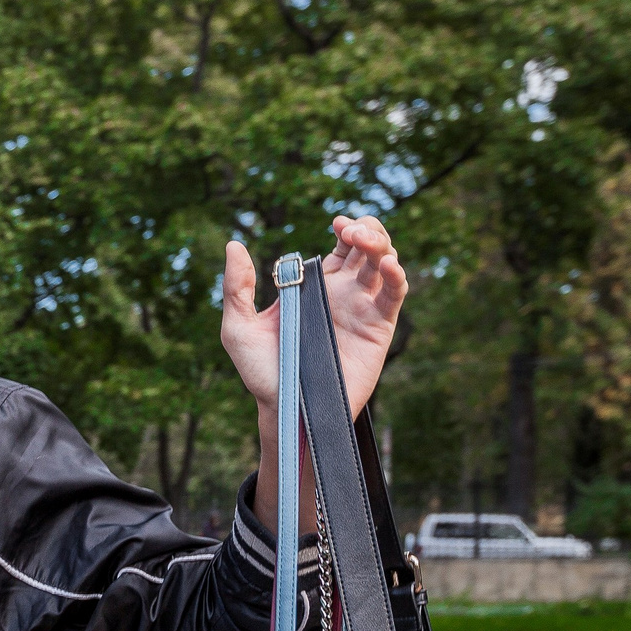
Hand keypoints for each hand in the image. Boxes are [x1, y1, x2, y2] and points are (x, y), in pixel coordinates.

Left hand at [222, 215, 404, 413]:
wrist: (286, 408)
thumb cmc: (262, 371)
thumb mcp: (239, 327)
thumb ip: (236, 288)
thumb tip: (234, 245)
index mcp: (316, 286)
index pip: (342, 246)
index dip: (347, 228)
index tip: (337, 222)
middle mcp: (344, 293)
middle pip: (369, 248)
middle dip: (367, 229)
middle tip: (349, 229)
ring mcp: (363, 308)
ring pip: (385, 263)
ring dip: (381, 244)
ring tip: (363, 238)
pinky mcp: (378, 326)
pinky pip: (395, 294)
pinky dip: (397, 275)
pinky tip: (388, 264)